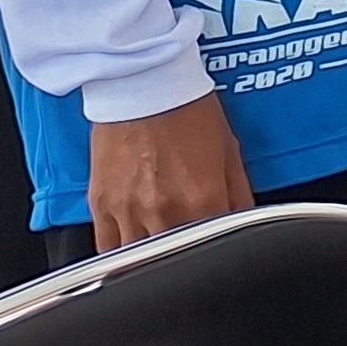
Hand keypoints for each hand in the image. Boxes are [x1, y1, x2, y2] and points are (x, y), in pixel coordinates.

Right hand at [88, 93, 252, 250]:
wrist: (143, 85)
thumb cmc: (186, 109)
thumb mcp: (229, 151)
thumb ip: (239, 195)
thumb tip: (247, 222)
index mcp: (202, 200)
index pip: (215, 248)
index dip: (218, 251)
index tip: (217, 248)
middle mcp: (164, 212)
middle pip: (175, 258)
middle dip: (185, 255)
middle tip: (189, 246)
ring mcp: (128, 212)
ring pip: (139, 260)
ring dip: (153, 257)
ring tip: (161, 245)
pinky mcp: (100, 206)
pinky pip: (107, 248)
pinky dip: (122, 252)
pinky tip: (133, 244)